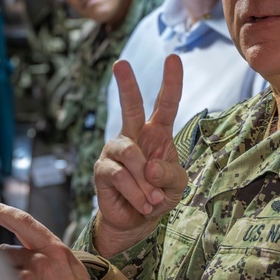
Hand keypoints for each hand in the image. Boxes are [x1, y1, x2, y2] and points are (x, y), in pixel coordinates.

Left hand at [0, 201, 100, 279]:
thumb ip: (53, 256)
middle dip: (7, 267)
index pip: (24, 222)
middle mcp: (42, 258)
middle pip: (5, 251)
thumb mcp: (74, 273)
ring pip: (1, 271)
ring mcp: (29, 276)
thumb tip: (31, 250)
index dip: (0, 211)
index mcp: (58, 250)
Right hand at [94, 55, 187, 256]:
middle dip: (126, 84)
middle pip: (130, 106)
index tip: (173, 58)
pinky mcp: (103, 169)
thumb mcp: (177, 186)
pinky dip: (135, 192)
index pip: (165, 104)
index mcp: (157, 133)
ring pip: (130, 153)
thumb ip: (170, 174)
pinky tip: (142, 203)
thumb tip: (149, 167)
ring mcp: (115, 151)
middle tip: (120, 63)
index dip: (171, 82)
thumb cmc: (158, 196)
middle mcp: (134, 136)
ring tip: (153, 200)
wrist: (137, 221)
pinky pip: (119, 175)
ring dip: (145, 181)